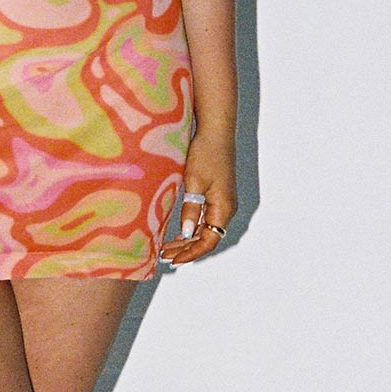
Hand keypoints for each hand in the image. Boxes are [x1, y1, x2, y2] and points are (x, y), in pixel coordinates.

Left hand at [159, 130, 236, 266]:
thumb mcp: (194, 182)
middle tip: (164, 256)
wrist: (215, 132)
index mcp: (223, 207)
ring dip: (188, 240)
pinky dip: (192, 229)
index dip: (191, 253)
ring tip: (168, 247)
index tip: (173, 260)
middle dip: (186, 249)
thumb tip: (187, 234)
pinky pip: (206, 220)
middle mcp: (226, 208)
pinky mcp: (218, 196)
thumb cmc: (205, 153)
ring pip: (206, 230)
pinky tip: (179, 233)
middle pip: (208, 238)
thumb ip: (191, 209)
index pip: (209, 241)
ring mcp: (223, 202)